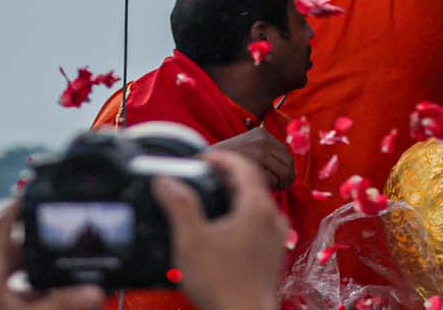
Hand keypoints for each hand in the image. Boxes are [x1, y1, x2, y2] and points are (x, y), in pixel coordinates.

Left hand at [0, 203, 104, 309]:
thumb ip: (60, 304)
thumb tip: (95, 292)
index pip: (5, 222)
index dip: (25, 204)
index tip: (45, 193)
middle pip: (15, 248)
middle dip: (42, 245)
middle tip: (68, 239)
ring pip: (14, 274)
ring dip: (39, 273)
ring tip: (66, 272)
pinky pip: (11, 294)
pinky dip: (31, 294)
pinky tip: (49, 301)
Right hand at [156, 156, 288, 309]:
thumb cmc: (222, 285)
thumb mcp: (191, 240)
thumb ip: (179, 205)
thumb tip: (167, 181)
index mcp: (257, 207)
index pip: (243, 166)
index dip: (220, 157)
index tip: (202, 158)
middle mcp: (272, 218)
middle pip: (251, 183)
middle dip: (226, 175)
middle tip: (202, 177)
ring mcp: (276, 237)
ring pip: (256, 203)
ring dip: (234, 196)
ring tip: (210, 201)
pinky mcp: (272, 254)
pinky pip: (259, 223)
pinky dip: (241, 216)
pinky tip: (224, 230)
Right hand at [211, 124, 293, 191]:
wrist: (201, 164)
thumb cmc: (224, 163)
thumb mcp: (246, 148)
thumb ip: (265, 154)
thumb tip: (289, 171)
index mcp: (262, 134)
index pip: (286, 153)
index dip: (287, 168)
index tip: (282, 179)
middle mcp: (262, 140)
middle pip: (288, 163)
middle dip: (286, 178)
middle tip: (278, 187)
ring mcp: (259, 151)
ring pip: (283, 173)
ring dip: (278, 184)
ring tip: (266, 189)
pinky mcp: (253, 164)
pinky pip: (272, 180)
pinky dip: (268, 188)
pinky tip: (256, 189)